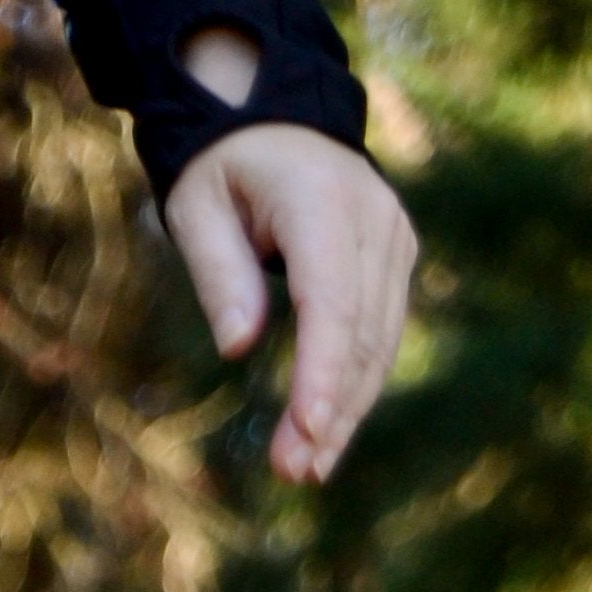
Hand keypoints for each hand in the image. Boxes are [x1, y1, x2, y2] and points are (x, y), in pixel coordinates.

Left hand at [164, 27, 414, 485]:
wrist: (276, 117)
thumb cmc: (225, 168)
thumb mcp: (198, 208)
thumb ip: (220, 274)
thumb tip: (239, 346)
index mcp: (321, 202)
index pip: (330, 301)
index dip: (322, 372)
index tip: (308, 431)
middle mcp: (372, 220)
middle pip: (360, 331)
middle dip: (330, 408)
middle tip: (294, 473)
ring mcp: (391, 238)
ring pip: (378, 340)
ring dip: (346, 409)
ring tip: (308, 470)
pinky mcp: (392, 259)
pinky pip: (380, 332)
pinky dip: (355, 385)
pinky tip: (327, 433)